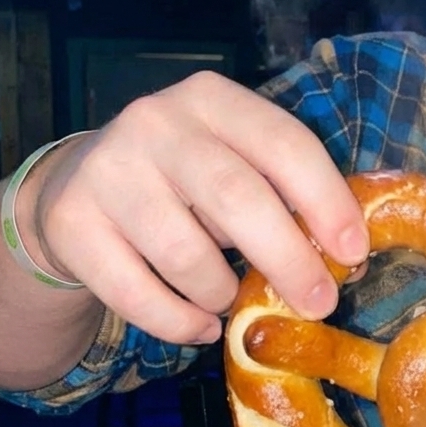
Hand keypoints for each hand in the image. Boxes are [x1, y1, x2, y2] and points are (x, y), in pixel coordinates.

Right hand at [21, 72, 368, 343]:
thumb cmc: (186, 180)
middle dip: (289, 260)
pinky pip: (137, 295)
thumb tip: (345, 259)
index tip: (353, 253)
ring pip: (187, 255)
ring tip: (232, 300)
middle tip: (319, 304)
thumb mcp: (235, 162)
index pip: (285, 145)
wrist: (79, 186)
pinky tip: (200, 326)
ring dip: (223, 293)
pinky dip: (179, 324)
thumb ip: (284, 193)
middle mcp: (156, 122)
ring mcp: (108, 170)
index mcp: (213, 99)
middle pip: (238, 198)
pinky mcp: (72, 223)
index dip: (327, 202)